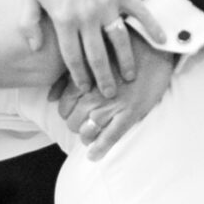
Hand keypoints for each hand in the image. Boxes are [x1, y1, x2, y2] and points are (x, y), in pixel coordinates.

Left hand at [30, 0, 165, 97]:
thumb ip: (27, 22)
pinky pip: (140, 13)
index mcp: (63, 18)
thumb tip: (34, 47)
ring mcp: (107, 3)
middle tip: (109, 95)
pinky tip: (161, 41)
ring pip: (119, 41)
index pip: (72, 57)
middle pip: (97, 55)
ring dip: (126, 61)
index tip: (84, 89)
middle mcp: (87, 14)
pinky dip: (152, 28)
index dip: (78, 76)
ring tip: (130, 77)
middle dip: (104, 79)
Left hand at [56, 46, 176, 156]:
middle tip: (86, 123)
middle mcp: (93, 94)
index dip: (68, 114)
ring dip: (87, 137)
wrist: (154, 47)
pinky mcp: (129, 113)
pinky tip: (94, 155)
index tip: (75, 113)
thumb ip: (68, 77)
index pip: (64, 107)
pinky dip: (100, 149)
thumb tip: (50, 98)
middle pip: (73, 122)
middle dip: (77, 125)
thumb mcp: (91, 58)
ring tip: (92, 135)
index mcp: (84, 79)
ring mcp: (110, 105)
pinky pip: (110, 137)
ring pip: (87, 132)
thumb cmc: (122, 50)